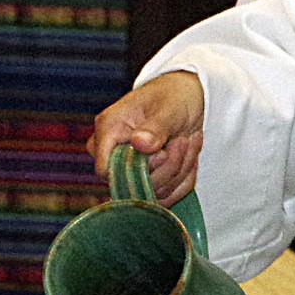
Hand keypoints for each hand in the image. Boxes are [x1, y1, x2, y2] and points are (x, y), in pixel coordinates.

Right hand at [87, 71, 204, 205]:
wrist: (186, 98)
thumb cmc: (173, 96)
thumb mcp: (169, 107)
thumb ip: (155, 127)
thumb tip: (139, 144)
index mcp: (108, 129)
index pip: (107, 171)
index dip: (136, 170)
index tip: (161, 152)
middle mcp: (112, 153)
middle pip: (133, 187)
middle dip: (168, 167)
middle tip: (183, 140)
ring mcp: (128, 169)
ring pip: (154, 194)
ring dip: (180, 170)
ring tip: (187, 141)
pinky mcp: (146, 181)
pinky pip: (166, 197)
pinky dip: (184, 178)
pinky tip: (187, 155)